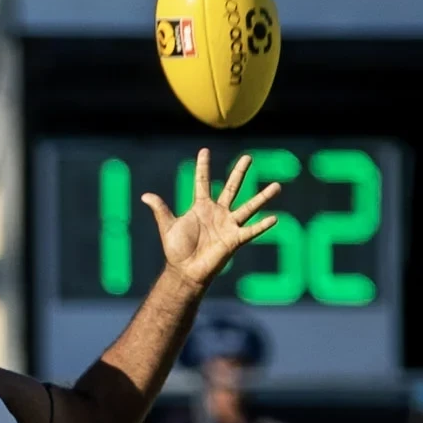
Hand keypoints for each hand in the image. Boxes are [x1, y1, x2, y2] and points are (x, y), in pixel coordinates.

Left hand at [142, 149, 279, 291]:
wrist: (185, 271)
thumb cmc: (176, 250)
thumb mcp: (167, 227)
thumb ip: (160, 210)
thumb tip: (145, 195)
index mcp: (201, 207)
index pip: (202, 182)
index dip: (202, 167)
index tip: (204, 151)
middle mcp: (218, 212)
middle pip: (231, 187)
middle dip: (239, 172)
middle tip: (248, 157)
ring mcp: (228, 225)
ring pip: (249, 206)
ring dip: (263, 197)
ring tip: (277, 186)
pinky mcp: (235, 239)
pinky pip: (251, 230)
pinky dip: (262, 225)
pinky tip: (274, 218)